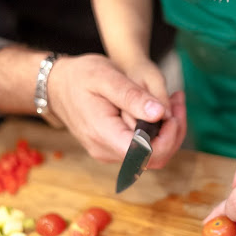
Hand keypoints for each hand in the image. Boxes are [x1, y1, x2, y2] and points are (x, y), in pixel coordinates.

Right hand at [48, 54, 185, 165]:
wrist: (57, 85)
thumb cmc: (80, 76)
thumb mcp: (106, 76)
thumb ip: (132, 96)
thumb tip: (159, 114)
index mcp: (103, 134)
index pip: (145, 154)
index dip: (166, 137)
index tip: (171, 110)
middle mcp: (105, 151)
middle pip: (154, 158)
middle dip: (173, 131)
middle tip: (177, 100)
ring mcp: (109, 153)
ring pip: (152, 156)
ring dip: (169, 131)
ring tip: (172, 100)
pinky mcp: (114, 148)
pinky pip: (144, 150)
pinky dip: (158, 131)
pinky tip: (161, 109)